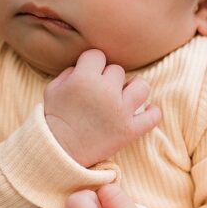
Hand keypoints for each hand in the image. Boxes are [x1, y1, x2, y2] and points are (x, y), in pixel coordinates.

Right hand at [43, 49, 160, 166]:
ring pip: (141, 86)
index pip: (97, 55)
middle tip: (100, 94)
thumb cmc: (55, 118)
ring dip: (134, 88)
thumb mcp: (53, 88)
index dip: (92, 65)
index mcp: (84, 78)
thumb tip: (87, 65)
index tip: (88, 76)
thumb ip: (70, 71)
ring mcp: (120, 111)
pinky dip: (152, 112)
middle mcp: (105, 91)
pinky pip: (153, 116)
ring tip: (125, 96)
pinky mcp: (129, 130)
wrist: (59, 151)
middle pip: (117, 70)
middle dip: (109, 80)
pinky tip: (146, 110)